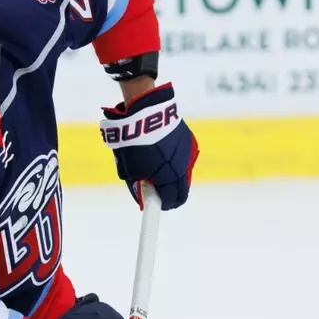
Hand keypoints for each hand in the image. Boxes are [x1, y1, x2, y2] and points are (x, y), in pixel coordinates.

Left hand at [99, 83, 197, 209]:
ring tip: (157, 164)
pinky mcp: (189, 141)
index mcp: (168, 177)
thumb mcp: (129, 169)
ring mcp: (188, 153)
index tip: (157, 206)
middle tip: (157, 191)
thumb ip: (138, 186)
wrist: (145, 112)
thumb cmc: (133, 143)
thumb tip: (143, 197)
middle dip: (170, 193)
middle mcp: (183, 167)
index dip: (163, 205)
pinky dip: (175, 160)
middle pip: (182, 190)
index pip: (172, 201)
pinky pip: (184, 158)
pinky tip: (163, 151)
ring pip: (183, 173)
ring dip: (173, 175)